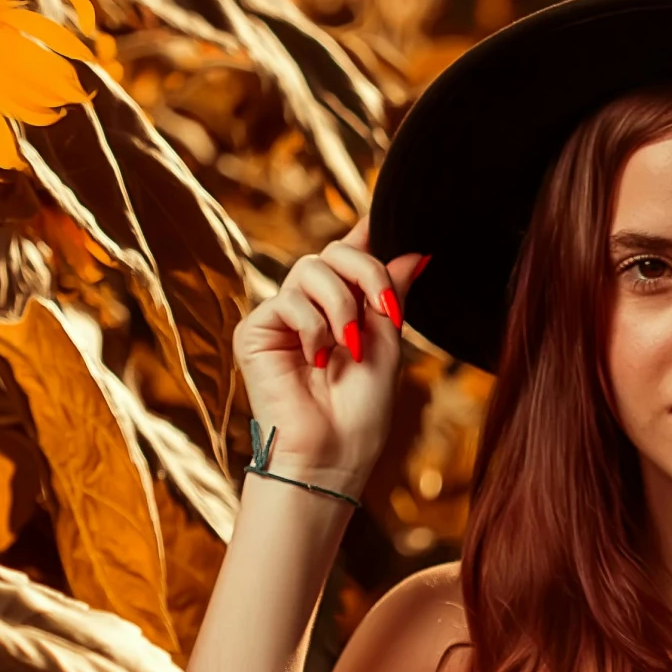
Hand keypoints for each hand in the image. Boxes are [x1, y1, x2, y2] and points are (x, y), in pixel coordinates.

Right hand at [231, 217, 430, 491]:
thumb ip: (392, 296)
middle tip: (386, 309)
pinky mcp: (256, 330)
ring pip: (310, 269)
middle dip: (366, 273)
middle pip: (334, 254)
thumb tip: (416, 252)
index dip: (364, 234)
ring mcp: (281, 317)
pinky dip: (313, 328)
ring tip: (349, 348)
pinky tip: (316, 361)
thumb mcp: (388, 346)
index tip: (380, 215)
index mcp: (344, 310)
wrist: (332, 456)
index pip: (350, 258)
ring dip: (342, 306)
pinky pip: (287, 300)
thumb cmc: (361, 413)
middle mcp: (310, 308)